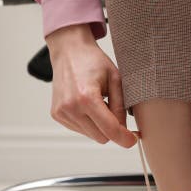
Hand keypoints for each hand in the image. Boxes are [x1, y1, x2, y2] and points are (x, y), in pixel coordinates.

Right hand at [46, 24, 135, 147]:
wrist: (69, 51)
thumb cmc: (93, 62)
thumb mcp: (116, 80)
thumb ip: (120, 107)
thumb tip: (125, 130)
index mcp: (87, 98)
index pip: (110, 130)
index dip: (125, 138)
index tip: (133, 139)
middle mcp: (71, 108)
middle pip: (102, 137)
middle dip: (113, 129)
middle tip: (116, 111)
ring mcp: (61, 112)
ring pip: (92, 135)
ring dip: (100, 126)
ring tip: (100, 103)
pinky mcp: (56, 114)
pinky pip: (81, 129)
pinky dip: (89, 122)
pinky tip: (88, 105)